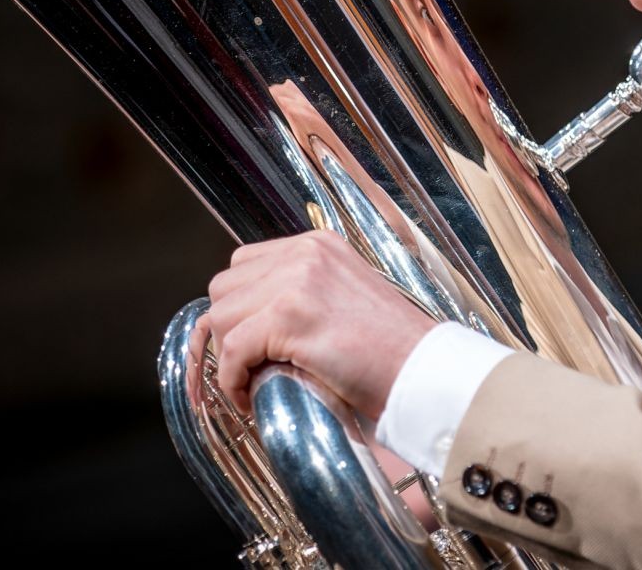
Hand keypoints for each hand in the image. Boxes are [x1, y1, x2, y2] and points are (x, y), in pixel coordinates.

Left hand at [191, 230, 436, 419]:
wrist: (421, 369)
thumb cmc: (388, 348)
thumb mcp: (342, 298)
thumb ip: (302, 293)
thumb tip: (249, 320)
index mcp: (317, 245)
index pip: (244, 264)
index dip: (239, 308)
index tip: (247, 342)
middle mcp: (304, 253)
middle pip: (225, 287)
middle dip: (229, 330)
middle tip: (252, 364)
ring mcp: (297, 281)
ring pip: (221, 316)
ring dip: (228, 356)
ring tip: (254, 380)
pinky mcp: (290, 316)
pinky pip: (232, 349)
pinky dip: (233, 380)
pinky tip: (252, 397)